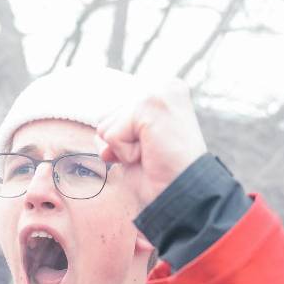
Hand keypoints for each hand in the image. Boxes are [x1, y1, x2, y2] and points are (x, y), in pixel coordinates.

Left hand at [93, 78, 207, 208]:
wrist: (185, 197)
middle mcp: (164, 87)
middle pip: (107, 116)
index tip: (152, 151)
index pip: (116, 113)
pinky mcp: (149, 106)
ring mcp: (158, 93)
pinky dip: (125, 154)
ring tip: (152, 154)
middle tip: (152, 155)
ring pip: (106, 125)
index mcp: (166, 93)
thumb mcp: (140, 144)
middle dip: (122, 144)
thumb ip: (122, 126)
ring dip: (124, 149)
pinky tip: (150, 155)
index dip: (125, 141)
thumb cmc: (164, 175)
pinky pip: (112, 135)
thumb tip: (98, 130)